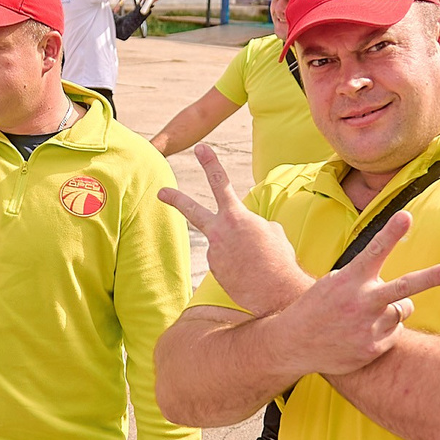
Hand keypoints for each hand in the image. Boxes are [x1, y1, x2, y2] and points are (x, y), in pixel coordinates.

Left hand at [159, 143, 308, 314]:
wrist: (276, 291)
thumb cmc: (279, 259)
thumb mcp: (272, 232)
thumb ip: (254, 224)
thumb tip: (246, 232)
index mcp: (235, 216)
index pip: (220, 182)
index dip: (210, 163)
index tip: (200, 148)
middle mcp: (218, 232)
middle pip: (191, 210)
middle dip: (175, 199)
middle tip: (161, 192)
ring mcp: (213, 252)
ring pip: (224, 245)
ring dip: (238, 253)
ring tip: (256, 264)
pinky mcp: (214, 271)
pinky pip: (226, 263)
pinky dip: (238, 267)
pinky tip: (249, 274)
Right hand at [261, 211, 439, 379]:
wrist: (294, 344)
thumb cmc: (320, 306)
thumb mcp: (334, 283)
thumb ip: (366, 279)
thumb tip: (404, 291)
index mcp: (350, 280)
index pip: (375, 250)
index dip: (392, 232)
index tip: (406, 216)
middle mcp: (361, 302)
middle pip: (403, 288)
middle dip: (429, 279)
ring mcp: (368, 328)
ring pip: (402, 310)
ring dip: (392, 309)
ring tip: (365, 315)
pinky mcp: (373, 348)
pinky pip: (395, 332)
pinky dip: (384, 331)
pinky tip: (361, 333)